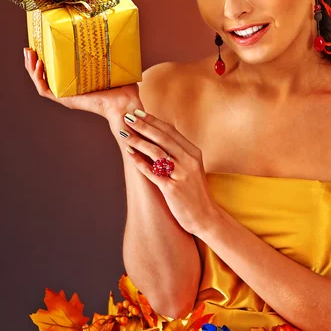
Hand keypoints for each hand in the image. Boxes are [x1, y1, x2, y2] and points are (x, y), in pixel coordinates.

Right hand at [23, 47, 142, 119]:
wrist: (126, 104)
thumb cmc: (125, 89)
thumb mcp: (114, 66)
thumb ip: (111, 53)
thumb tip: (112, 34)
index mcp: (79, 82)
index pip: (58, 70)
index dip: (48, 59)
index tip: (43, 44)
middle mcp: (70, 89)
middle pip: (45, 75)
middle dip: (35, 61)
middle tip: (31, 48)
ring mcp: (67, 96)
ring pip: (41, 82)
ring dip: (32, 68)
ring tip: (30, 54)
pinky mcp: (67, 100)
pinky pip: (46, 90)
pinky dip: (39, 78)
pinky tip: (39, 65)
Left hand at [118, 110, 217, 235]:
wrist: (205, 217)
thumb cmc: (194, 192)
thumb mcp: (192, 168)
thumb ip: (179, 153)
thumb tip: (158, 138)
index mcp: (193, 153)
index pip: (170, 131)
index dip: (153, 121)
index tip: (139, 113)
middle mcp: (188, 160)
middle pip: (163, 138)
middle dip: (144, 126)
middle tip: (128, 117)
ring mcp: (181, 174)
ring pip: (156, 152)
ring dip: (138, 141)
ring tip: (124, 133)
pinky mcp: (172, 188)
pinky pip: (152, 171)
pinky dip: (139, 161)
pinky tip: (129, 153)